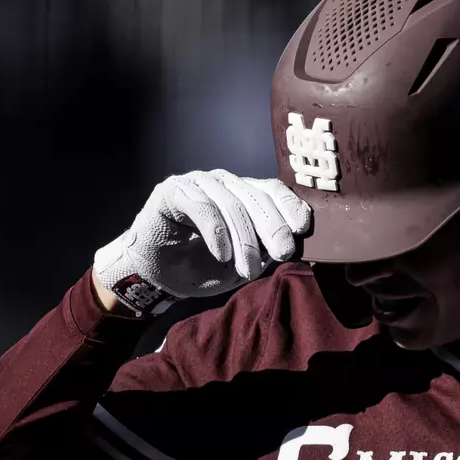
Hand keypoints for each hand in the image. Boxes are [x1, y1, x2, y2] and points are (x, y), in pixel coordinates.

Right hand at [92, 170, 310, 314]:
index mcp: (242, 194)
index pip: (272, 190)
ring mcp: (196, 184)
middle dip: (273, 227)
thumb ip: (265, 251)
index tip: (302, 230)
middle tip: (283, 253)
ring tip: (248, 270)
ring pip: (231, 204)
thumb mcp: (242, 264)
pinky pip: (202, 206)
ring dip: (244, 239)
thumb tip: (293, 245)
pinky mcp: (172, 191)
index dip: (290, 206)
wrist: (157, 276)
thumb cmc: (202, 268)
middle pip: (255, 197)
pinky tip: (222, 255)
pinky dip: (216, 233)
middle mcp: (222, 183)